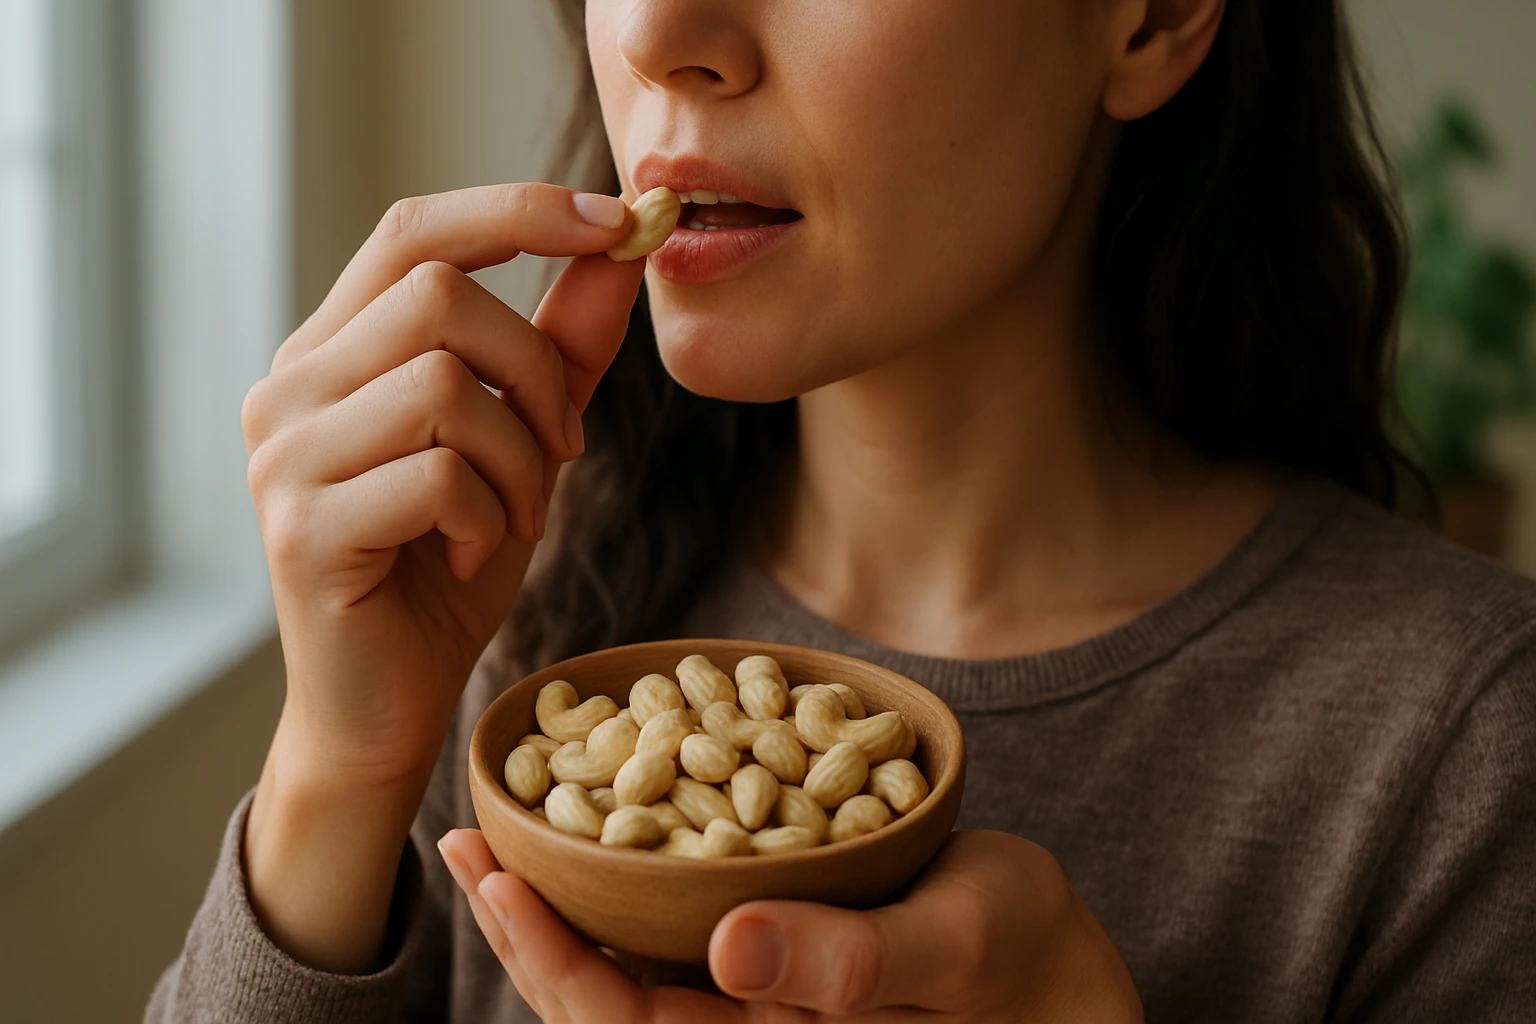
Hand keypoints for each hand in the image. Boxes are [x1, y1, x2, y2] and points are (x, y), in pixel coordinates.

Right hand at [241, 184, 642, 973]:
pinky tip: (473, 552)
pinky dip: (488, 513)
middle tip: (564, 450)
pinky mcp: (303, 528)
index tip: (620, 221)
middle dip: (538, 372)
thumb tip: (624, 248)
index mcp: (333, 349)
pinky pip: (434, 474)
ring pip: (442, 385)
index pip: (414, 231)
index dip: (518, 210)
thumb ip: (562, 349)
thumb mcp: (522, 444)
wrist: (388, 702)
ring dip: (520, 459)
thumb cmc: (449, 564)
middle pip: (439, 296)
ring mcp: (283, 456)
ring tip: (516, 515)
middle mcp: (289, 386)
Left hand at [438, 828, 1143, 1022]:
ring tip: (501, 832)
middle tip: (466, 840)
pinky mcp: (773, 950)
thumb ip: (849, 966)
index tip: (496, 877)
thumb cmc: (1026, 964)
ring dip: (559, 902)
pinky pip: (674, 926)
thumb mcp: (952, 953)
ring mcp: (754, 993)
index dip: (550, 961)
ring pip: (627, 965)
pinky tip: (599, 824)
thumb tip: (727, 946)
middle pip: (601, 1001)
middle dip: (525, 928)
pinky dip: (622, 878)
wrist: (1062, 968)